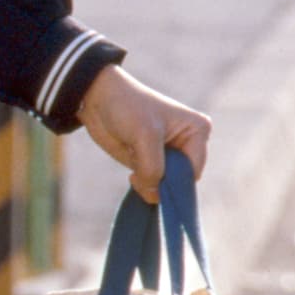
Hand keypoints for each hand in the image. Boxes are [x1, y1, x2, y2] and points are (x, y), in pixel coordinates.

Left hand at [76, 64, 209, 202]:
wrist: (97, 98)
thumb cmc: (127, 107)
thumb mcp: (144, 136)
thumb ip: (153, 169)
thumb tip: (155, 197)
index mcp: (197, 131)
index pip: (193, 171)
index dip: (174, 182)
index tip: (152, 178)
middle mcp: (188, 144)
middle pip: (180, 180)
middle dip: (160, 183)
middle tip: (138, 172)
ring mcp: (169, 154)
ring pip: (165, 185)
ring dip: (148, 182)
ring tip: (133, 161)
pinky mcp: (151, 161)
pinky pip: (152, 184)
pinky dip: (141, 182)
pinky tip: (131, 169)